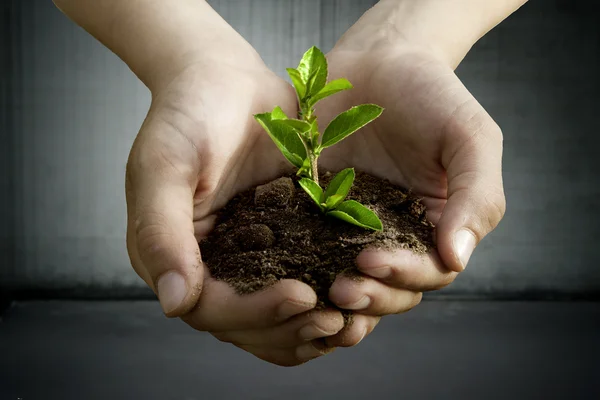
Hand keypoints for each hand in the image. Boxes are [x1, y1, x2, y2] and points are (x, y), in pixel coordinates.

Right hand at [125, 54, 348, 365]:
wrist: (226, 80)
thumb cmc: (189, 113)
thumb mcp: (166, 164)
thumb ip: (162, 231)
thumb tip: (174, 303)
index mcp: (172, 255)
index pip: (210, 310)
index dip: (254, 313)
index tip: (301, 295)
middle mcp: (207, 267)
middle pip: (245, 326)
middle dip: (288, 329)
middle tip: (334, 320)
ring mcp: (243, 258)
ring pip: (272, 320)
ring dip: (307, 330)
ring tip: (348, 323)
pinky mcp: (277, 244)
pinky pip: (296, 287)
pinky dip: (321, 304)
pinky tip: (352, 304)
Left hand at [317, 41, 505, 339]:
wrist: (377, 59)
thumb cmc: (431, 95)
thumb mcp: (469, 138)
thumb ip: (476, 196)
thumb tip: (456, 258)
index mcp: (437, 226)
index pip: (430, 271)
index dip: (405, 276)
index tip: (372, 260)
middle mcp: (397, 235)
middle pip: (390, 288)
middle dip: (370, 295)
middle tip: (341, 289)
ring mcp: (353, 227)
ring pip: (352, 279)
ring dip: (338, 294)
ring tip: (318, 291)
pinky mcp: (316, 213)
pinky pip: (310, 249)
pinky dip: (303, 270)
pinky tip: (286, 275)